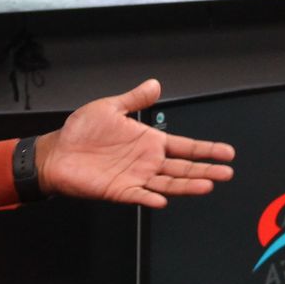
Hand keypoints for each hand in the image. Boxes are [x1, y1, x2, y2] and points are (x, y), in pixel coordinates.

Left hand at [36, 79, 233, 207]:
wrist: (57, 152)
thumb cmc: (81, 132)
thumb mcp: (110, 107)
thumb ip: (134, 99)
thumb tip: (155, 84)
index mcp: (148, 141)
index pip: (184, 146)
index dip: (206, 149)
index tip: (227, 152)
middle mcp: (146, 161)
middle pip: (183, 168)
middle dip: (206, 170)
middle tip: (227, 173)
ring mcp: (135, 177)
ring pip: (168, 183)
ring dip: (188, 185)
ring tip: (207, 185)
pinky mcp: (120, 190)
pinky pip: (139, 196)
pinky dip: (151, 198)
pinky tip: (163, 199)